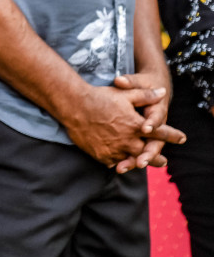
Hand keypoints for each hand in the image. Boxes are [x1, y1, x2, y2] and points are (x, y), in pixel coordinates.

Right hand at [59, 81, 183, 170]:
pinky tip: (118, 161)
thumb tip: (163, 92)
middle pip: (148, 153)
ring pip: (131, 160)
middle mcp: (128, 140)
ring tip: (141, 164)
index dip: (172, 136)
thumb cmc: (99, 97)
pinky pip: (114, 162)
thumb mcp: (125, 93)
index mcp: (136, 125)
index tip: (182, 138)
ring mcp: (114, 149)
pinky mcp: (101, 155)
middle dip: (157, 157)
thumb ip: (145, 95)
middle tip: (163, 161)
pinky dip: (117, 161)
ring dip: (138, 162)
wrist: (73, 106)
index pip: (160, 132)